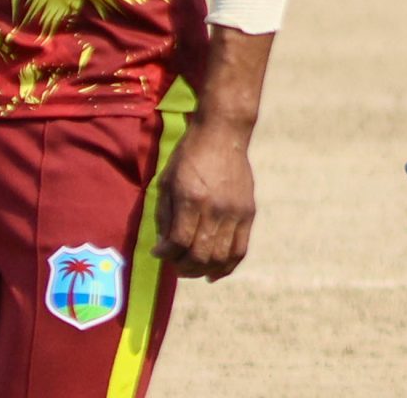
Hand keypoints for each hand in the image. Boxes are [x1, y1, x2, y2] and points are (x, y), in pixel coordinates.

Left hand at [155, 119, 256, 280]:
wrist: (223, 134)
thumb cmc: (188, 157)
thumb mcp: (166, 182)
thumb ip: (164, 217)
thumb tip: (164, 248)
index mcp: (191, 199)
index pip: (179, 242)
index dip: (166, 255)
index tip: (158, 253)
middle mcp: (216, 208)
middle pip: (200, 254)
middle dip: (182, 267)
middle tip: (174, 264)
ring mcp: (235, 212)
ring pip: (220, 257)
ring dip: (203, 270)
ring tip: (192, 269)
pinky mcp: (248, 213)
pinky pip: (240, 250)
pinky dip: (227, 266)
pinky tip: (214, 272)